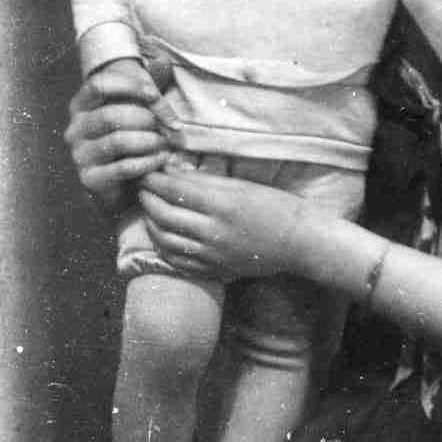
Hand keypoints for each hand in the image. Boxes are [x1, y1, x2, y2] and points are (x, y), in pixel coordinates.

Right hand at [64, 60, 173, 216]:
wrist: (122, 182)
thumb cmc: (131, 136)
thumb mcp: (139, 107)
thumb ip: (150, 87)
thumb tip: (163, 61)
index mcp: (82, 105)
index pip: (98, 85)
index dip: (129, 85)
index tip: (154, 92)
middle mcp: (75, 128)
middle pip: (110, 115)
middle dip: (145, 119)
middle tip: (166, 127)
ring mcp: (79, 155)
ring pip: (117, 141)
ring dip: (149, 141)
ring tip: (166, 143)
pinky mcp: (90, 179)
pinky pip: (122, 168)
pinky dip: (148, 162)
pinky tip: (161, 158)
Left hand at [139, 167, 303, 281]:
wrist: (299, 241)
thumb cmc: (276, 206)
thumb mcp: (243, 186)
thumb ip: (206, 181)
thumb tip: (174, 172)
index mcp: (222, 204)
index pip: (175, 190)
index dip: (154, 181)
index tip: (146, 172)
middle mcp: (213, 231)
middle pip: (164, 215)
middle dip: (147, 200)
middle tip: (142, 189)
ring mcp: (213, 254)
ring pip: (166, 240)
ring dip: (151, 224)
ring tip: (148, 211)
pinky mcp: (215, 270)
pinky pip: (178, 262)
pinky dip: (163, 248)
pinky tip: (161, 237)